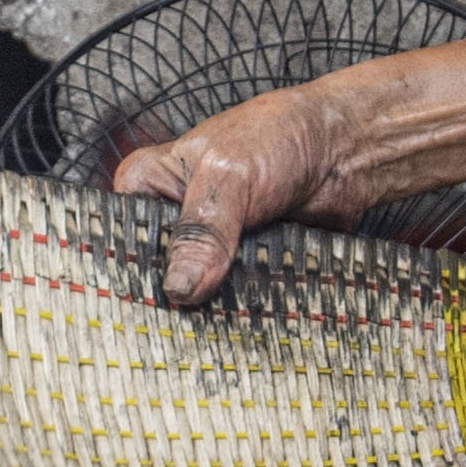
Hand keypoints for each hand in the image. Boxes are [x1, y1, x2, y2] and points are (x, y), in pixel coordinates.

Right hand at [111, 81, 371, 306]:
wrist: (345, 149)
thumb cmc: (279, 137)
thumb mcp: (229, 176)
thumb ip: (203, 230)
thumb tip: (180, 288)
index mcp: (149, 188)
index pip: (120, 238)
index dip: (132, 272)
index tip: (145, 304)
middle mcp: (175, 222)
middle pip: (159, 276)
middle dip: (177, 297)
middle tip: (186, 324)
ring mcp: (211, 251)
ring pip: (200, 295)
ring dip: (216, 308)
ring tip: (219, 329)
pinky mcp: (246, 272)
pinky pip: (239, 301)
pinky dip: (248, 309)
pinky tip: (251, 322)